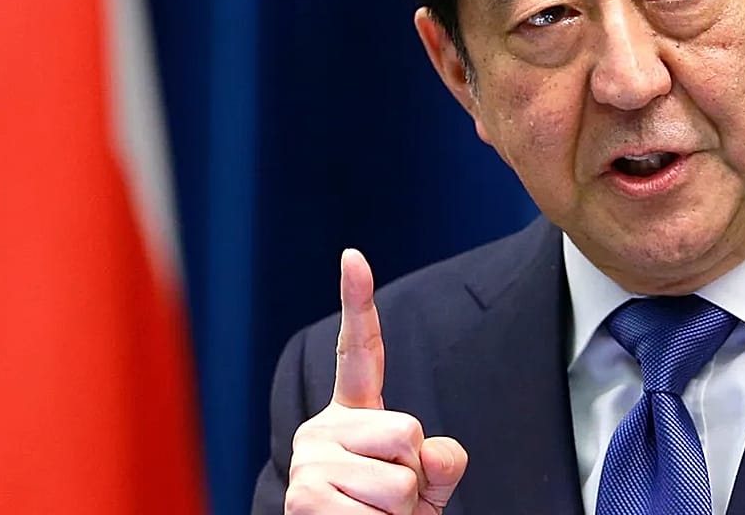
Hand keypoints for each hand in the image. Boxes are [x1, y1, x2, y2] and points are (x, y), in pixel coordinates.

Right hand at [285, 249, 468, 513]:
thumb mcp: (428, 488)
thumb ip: (441, 461)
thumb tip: (432, 454)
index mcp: (352, 415)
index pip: (358, 352)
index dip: (356, 302)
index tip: (353, 255)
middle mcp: (322, 429)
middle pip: (407, 432)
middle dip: (416, 478)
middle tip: (391, 504)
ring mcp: (308, 462)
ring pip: (400, 482)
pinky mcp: (303, 500)